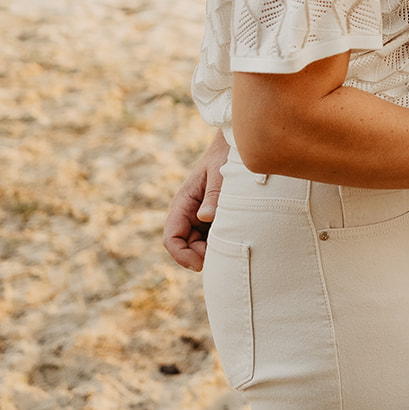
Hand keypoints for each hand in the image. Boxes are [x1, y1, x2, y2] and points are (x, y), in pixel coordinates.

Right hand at [162, 130, 227, 270]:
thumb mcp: (221, 174)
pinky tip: (236, 238)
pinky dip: (220, 242)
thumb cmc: (226, 156)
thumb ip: (214, 195)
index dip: (181, 255)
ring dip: (211, 249)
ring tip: (232, 244)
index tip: (200, 264)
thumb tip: (205, 217)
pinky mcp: (213, 216)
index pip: (171, 238)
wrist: (236, 144)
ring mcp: (200, 215)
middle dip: (200, 256)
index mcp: (183, 202)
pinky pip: (211, 237)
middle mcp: (188, 212)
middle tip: (223, 255)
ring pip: (198, 244)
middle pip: (185, 246)